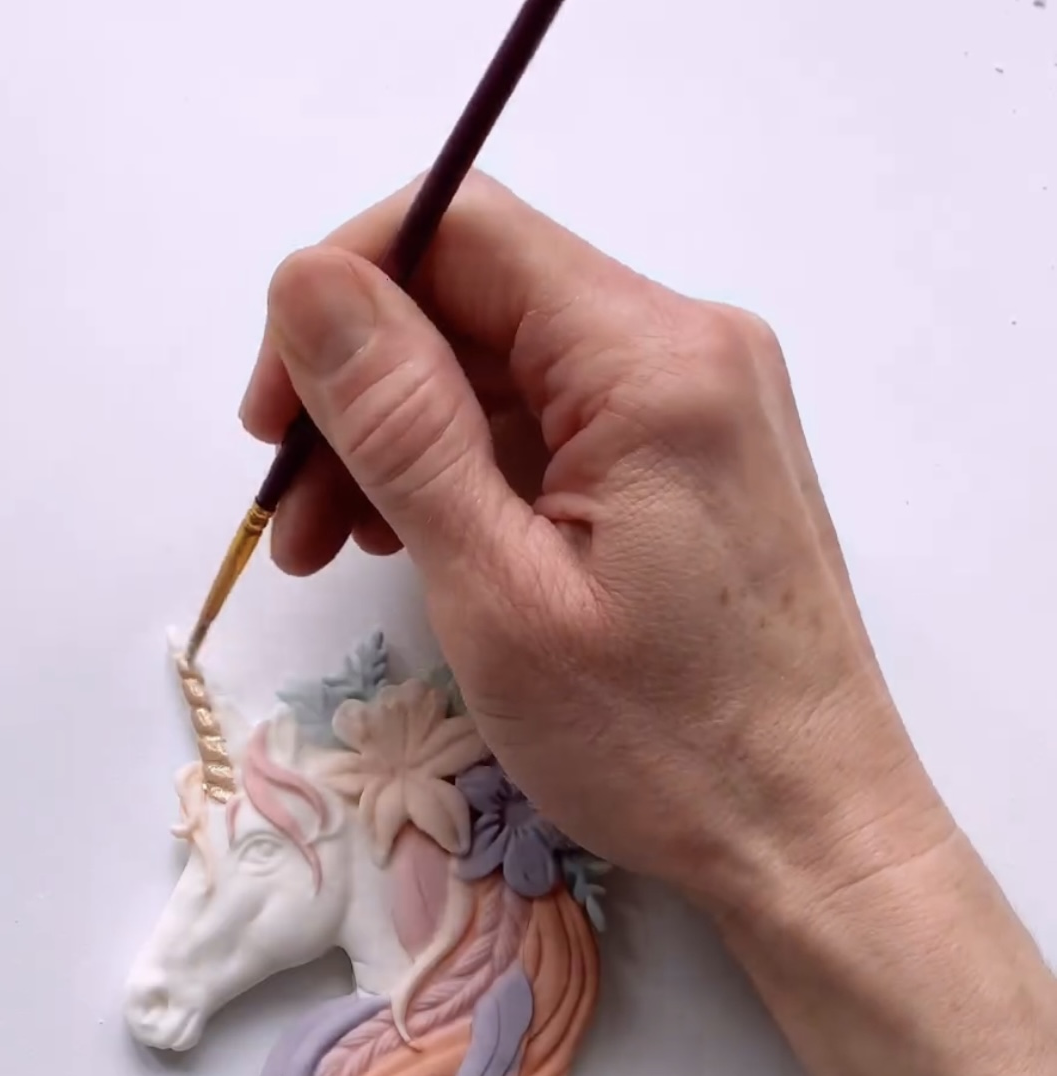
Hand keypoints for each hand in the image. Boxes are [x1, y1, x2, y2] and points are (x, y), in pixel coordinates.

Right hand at [241, 175, 952, 921]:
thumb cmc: (667, 746)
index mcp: (652, 359)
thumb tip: (307, 283)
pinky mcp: (699, 463)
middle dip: (362, 395)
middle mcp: (692, 349)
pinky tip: (424, 548)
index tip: (271, 422)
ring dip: (406, 445)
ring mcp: (703, 406)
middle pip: (480, 302)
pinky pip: (560, 426)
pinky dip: (475, 475)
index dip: (340, 300)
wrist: (813, 835)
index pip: (459, 231)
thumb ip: (400, 427)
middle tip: (294, 525)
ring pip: (510, 370)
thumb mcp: (501, 594)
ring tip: (340, 555)